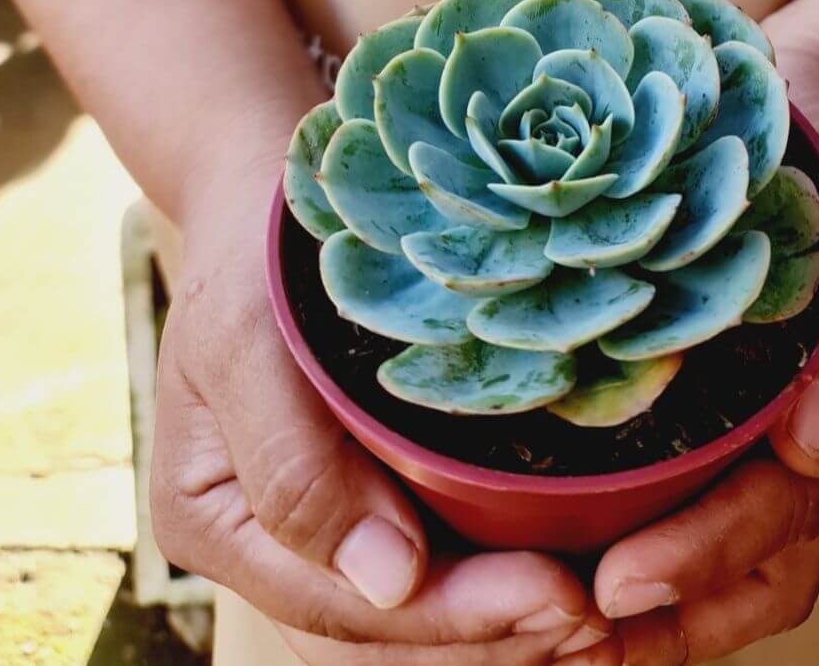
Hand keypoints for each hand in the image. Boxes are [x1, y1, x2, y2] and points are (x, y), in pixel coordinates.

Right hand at [150, 156, 608, 664]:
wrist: (276, 196)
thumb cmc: (255, 254)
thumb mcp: (246, 338)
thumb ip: (292, 467)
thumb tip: (388, 582)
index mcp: (218, 519)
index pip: (336, 608)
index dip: (449, 619)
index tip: (557, 595)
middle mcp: (271, 539)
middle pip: (381, 631)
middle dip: (489, 638)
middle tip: (596, 618)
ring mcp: (326, 517)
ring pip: (414, 616)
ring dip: (504, 628)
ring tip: (600, 613)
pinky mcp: (377, 488)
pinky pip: (438, 563)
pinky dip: (501, 581)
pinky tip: (575, 567)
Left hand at [557, 41, 818, 664]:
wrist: (811, 101)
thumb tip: (814, 441)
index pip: (778, 523)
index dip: (704, 565)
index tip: (616, 587)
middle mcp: (792, 432)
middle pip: (750, 571)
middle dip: (667, 618)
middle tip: (565, 640)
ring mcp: (752, 421)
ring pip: (720, 556)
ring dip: (645, 609)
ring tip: (549, 631)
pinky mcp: (702, 395)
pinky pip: (674, 489)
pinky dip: (622, 536)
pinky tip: (545, 545)